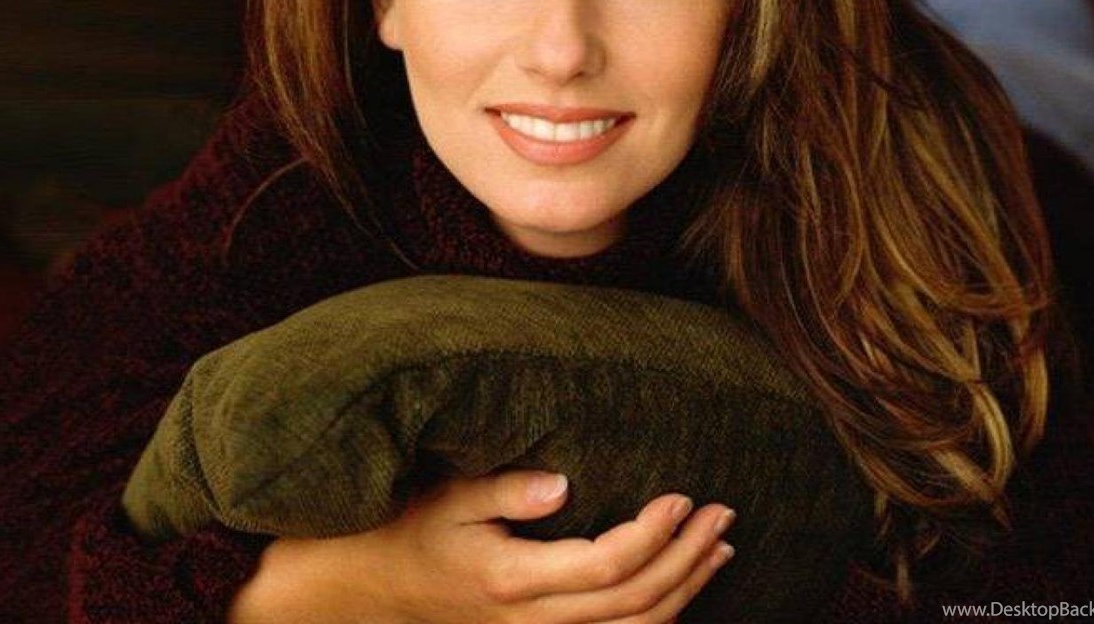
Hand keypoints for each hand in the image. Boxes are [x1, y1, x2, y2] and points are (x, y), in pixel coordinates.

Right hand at [228, 470, 735, 623]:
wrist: (369, 590)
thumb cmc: (409, 533)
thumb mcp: (447, 499)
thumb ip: (506, 492)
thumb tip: (564, 482)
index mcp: (511, 581)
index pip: (605, 568)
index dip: (652, 534)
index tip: (684, 495)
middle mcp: (531, 621)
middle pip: (633, 604)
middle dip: (686, 560)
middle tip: (724, 514)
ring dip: (684, 591)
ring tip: (721, 547)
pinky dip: (656, 619)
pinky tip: (680, 591)